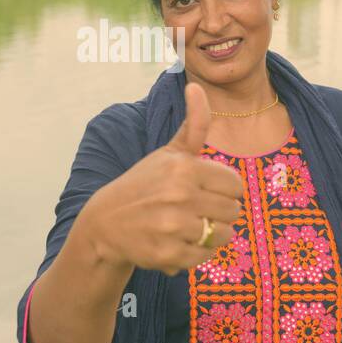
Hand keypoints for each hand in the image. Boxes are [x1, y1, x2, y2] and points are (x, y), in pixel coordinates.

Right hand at [83, 83, 244, 275]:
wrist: (105, 223)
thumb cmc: (144, 184)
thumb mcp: (168, 153)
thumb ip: (194, 124)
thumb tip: (196, 85)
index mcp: (184, 168)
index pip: (236, 186)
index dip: (224, 190)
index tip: (204, 191)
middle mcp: (179, 196)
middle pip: (233, 211)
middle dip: (218, 213)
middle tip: (194, 211)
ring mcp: (173, 227)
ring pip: (223, 236)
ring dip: (210, 235)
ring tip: (187, 227)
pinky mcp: (168, 255)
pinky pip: (205, 257)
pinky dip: (196, 254)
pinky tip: (177, 243)